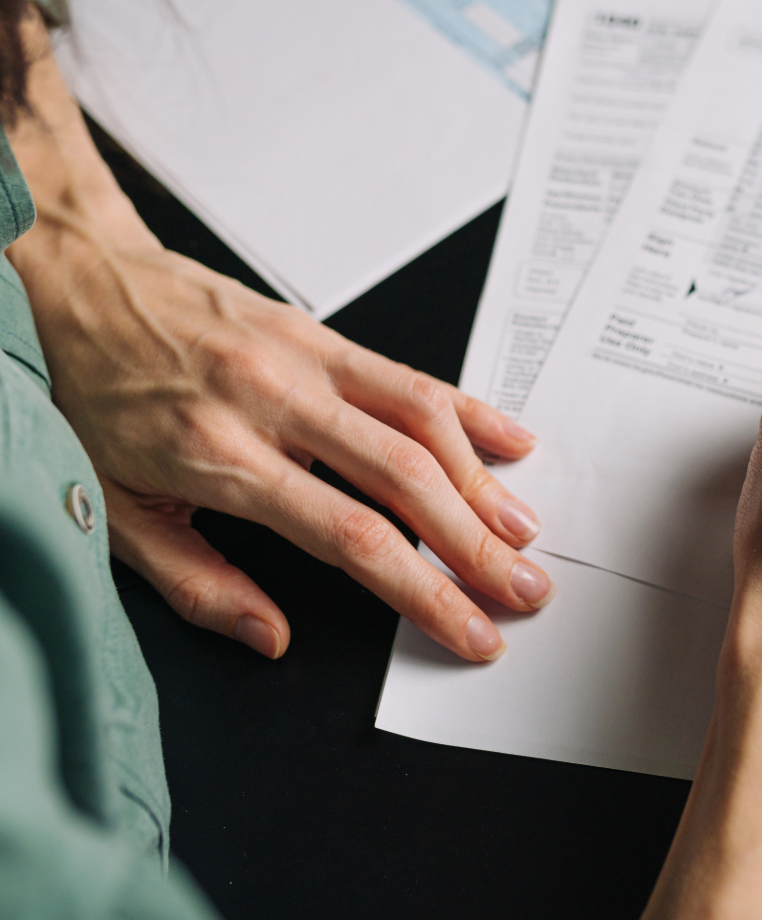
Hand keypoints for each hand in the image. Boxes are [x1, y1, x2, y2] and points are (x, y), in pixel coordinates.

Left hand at [8, 16, 553, 662]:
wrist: (78, 284)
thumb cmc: (92, 394)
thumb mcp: (115, 509)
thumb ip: (198, 583)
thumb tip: (269, 635)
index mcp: (222, 457)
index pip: (351, 535)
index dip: (423, 590)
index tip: (467, 628)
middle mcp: (275, 401)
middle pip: (406, 479)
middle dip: (477, 544)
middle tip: (524, 588)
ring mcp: (304, 358)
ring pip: (421, 418)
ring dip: (483, 480)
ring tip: (523, 532)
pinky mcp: (318, 331)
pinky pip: (408, 372)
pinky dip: (466, 409)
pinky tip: (505, 439)